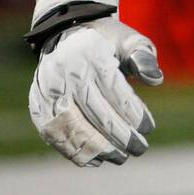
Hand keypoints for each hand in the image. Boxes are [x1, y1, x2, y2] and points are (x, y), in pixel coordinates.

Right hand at [29, 16, 162, 166]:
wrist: (67, 36)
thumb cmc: (106, 43)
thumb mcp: (128, 40)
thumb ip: (144, 57)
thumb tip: (156, 80)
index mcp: (89, 53)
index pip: (113, 90)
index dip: (132, 113)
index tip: (149, 128)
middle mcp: (64, 71)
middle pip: (94, 112)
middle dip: (120, 136)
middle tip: (139, 148)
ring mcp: (47, 89)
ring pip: (73, 128)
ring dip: (99, 149)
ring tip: (121, 157)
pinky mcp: (38, 105)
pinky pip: (54, 134)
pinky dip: (75, 151)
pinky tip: (97, 159)